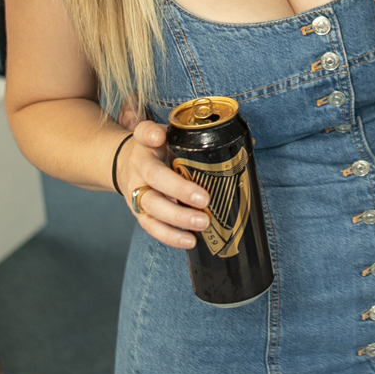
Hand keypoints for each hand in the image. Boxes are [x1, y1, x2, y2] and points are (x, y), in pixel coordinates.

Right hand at [115, 118, 210, 249]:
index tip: (159, 137)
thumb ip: (202, 139)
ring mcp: (136, 190)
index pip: (144, 132)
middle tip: (204, 199)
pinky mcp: (138, 212)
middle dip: (179, 189)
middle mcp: (139, 166)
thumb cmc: (158, 151)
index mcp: (147, 143)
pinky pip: (151, 226)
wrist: (125, 164)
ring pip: (152, 205)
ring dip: (178, 217)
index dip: (151, 135)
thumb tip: (249, 143)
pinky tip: (189, 240)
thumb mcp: (171, 137)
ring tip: (202, 224)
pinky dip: (170, 236)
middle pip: (154, 176)